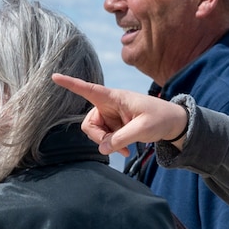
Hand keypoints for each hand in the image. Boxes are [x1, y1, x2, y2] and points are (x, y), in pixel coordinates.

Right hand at [51, 74, 189, 153]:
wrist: (173, 123)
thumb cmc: (161, 118)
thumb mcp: (143, 129)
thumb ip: (121, 139)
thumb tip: (102, 149)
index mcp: (114, 97)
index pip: (89, 89)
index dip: (71, 84)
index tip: (54, 76)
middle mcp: (109, 105)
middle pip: (89, 123)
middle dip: (98, 137)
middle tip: (113, 147)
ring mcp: (111, 116)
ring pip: (96, 133)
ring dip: (107, 143)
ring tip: (125, 149)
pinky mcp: (115, 126)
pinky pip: (105, 139)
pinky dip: (112, 146)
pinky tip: (125, 151)